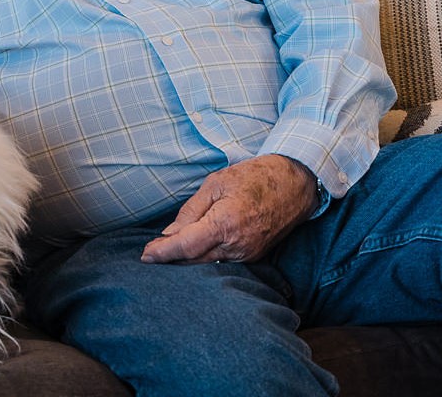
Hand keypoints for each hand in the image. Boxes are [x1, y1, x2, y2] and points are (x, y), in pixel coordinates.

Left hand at [140, 154, 317, 264]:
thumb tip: (170, 233)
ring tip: (167, 253)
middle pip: (194, 260)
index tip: (146, 255)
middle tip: (151, 254)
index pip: (186, 246)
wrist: (295, 184)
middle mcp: (237, 245)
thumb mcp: (216, 183)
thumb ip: (191, 211)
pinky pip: (223, 262)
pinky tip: (193, 252)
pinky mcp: (254, 256)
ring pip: (208, 264)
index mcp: (225, 223)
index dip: (163, 252)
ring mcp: (248, 254)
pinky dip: (205, 258)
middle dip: (171, 259)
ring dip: (187, 261)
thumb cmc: (255, 177)